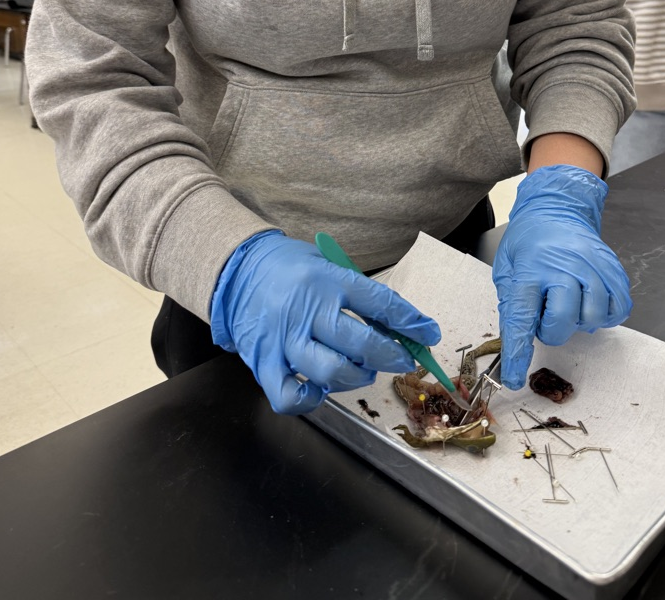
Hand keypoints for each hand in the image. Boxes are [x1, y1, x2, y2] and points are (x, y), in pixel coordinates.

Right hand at [210, 231, 440, 413]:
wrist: (237, 270)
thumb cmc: (289, 268)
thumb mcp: (327, 265)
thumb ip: (358, 293)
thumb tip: (400, 325)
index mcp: (326, 279)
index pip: (380, 302)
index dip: (411, 322)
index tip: (428, 334)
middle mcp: (307, 310)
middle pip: (361, 343)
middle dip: (391, 356)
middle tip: (401, 359)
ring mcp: (283, 339)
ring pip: (331, 372)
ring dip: (357, 377)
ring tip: (362, 370)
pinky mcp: (264, 362)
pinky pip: (290, 396)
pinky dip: (311, 399)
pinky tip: (321, 387)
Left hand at [492, 165, 631, 389]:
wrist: (558, 209)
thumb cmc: (529, 240)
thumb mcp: (507, 266)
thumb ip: (512, 301)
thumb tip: (514, 340)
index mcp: (530, 268)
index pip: (521, 318)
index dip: (517, 353)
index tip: (511, 378)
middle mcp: (564, 268)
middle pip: (561, 322)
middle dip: (550, 330)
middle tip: (544, 313)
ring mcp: (593, 268)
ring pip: (591, 318)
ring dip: (577, 321)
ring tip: (567, 302)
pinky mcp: (613, 271)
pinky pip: (616, 309)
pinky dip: (603, 315)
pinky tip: (588, 302)